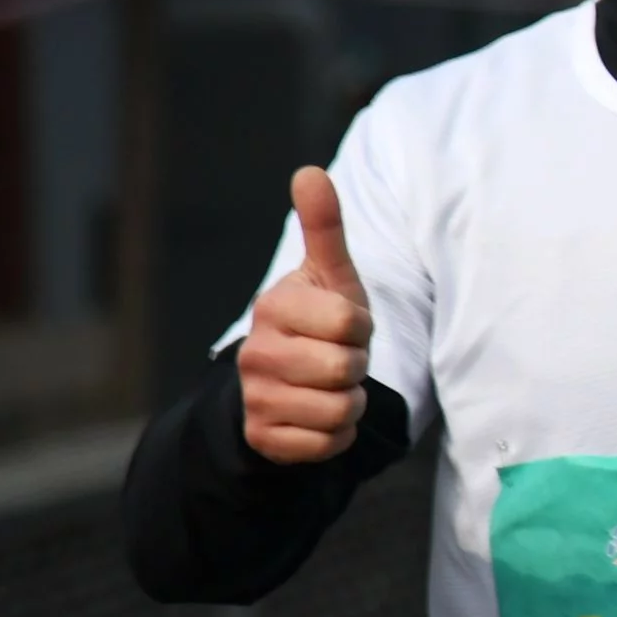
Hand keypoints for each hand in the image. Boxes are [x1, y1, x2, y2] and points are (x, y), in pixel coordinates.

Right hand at [235, 167, 374, 463]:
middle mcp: (254, 352)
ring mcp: (254, 397)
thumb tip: (310, 172)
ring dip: (350, 401)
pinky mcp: (263, 438)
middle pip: (345, 369)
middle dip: (357, 366)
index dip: (361, 327)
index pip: (351, 323)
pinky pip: (329, 444)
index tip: (344, 325)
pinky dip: (338, 435)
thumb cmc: (320, 321)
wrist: (286, 384)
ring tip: (330, 385)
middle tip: (338, 357)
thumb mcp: (330, 275)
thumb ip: (324, 227)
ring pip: (340, 409)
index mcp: (273, 306)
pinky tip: (318, 415)